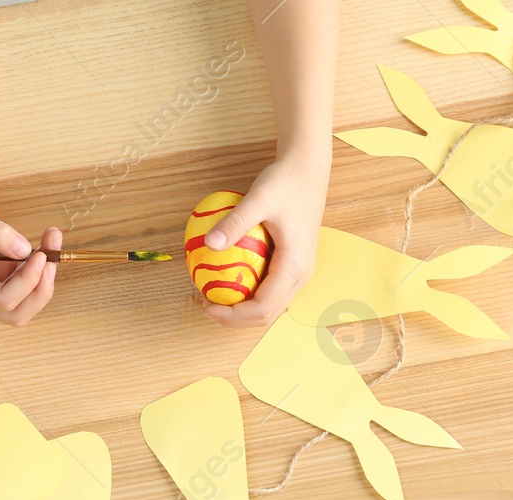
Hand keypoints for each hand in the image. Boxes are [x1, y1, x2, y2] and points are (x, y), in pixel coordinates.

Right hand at [0, 182, 59, 325]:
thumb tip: (24, 250)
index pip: (2, 300)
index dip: (27, 283)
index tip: (41, 256)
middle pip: (16, 314)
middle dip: (40, 290)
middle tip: (52, 261)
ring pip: (26, 301)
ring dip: (44, 276)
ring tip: (51, 240)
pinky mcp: (1, 277)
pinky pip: (27, 282)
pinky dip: (40, 266)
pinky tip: (44, 242)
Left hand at [199, 151, 329, 327]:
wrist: (308, 168)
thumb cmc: (285, 181)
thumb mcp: (258, 198)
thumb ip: (235, 223)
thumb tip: (208, 244)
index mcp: (295, 266)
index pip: (262, 308)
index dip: (232, 315)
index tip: (206, 305)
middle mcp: (301, 275)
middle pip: (267, 314)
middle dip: (235, 318)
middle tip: (205, 304)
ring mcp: (300, 271)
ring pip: (270, 305)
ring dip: (242, 308)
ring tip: (214, 295)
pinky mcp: (294, 264)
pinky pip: (270, 289)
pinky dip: (249, 292)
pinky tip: (227, 277)